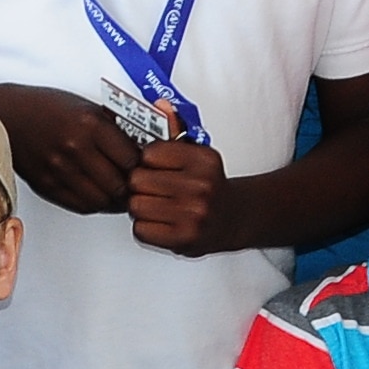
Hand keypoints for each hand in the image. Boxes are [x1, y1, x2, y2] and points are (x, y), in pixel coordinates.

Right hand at [0, 86, 141, 219]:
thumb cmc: (46, 108)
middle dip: (131, 188)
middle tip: (135, 185)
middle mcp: (76, 148)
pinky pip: (81, 206)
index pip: (132, 159)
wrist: (7, 115)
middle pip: (119, 185)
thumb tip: (142, 147)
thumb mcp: (86, 107)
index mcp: (90, 125)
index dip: (143, 167)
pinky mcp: (47, 185)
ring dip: (113, 200)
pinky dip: (94, 204)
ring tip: (117, 192)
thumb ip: (114, 128)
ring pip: (102, 201)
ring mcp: (60, 170)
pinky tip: (97, 195)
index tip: (145, 167)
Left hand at [123, 138, 229, 254]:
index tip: (155, 169)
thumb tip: (155, 131)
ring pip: (135, 205)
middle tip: (154, 191)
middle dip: (140, 186)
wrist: (233, 220)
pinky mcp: (184, 237)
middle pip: (137, 179)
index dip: (147, 162)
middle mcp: (201, 185)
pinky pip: (140, 229)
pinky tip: (161, 223)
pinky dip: (145, 228)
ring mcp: (193, 213)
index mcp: (204, 160)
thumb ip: (175, 146)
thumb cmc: (210, 190)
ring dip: (141, 208)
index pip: (148, 153)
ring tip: (157, 208)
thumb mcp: (199, 160)